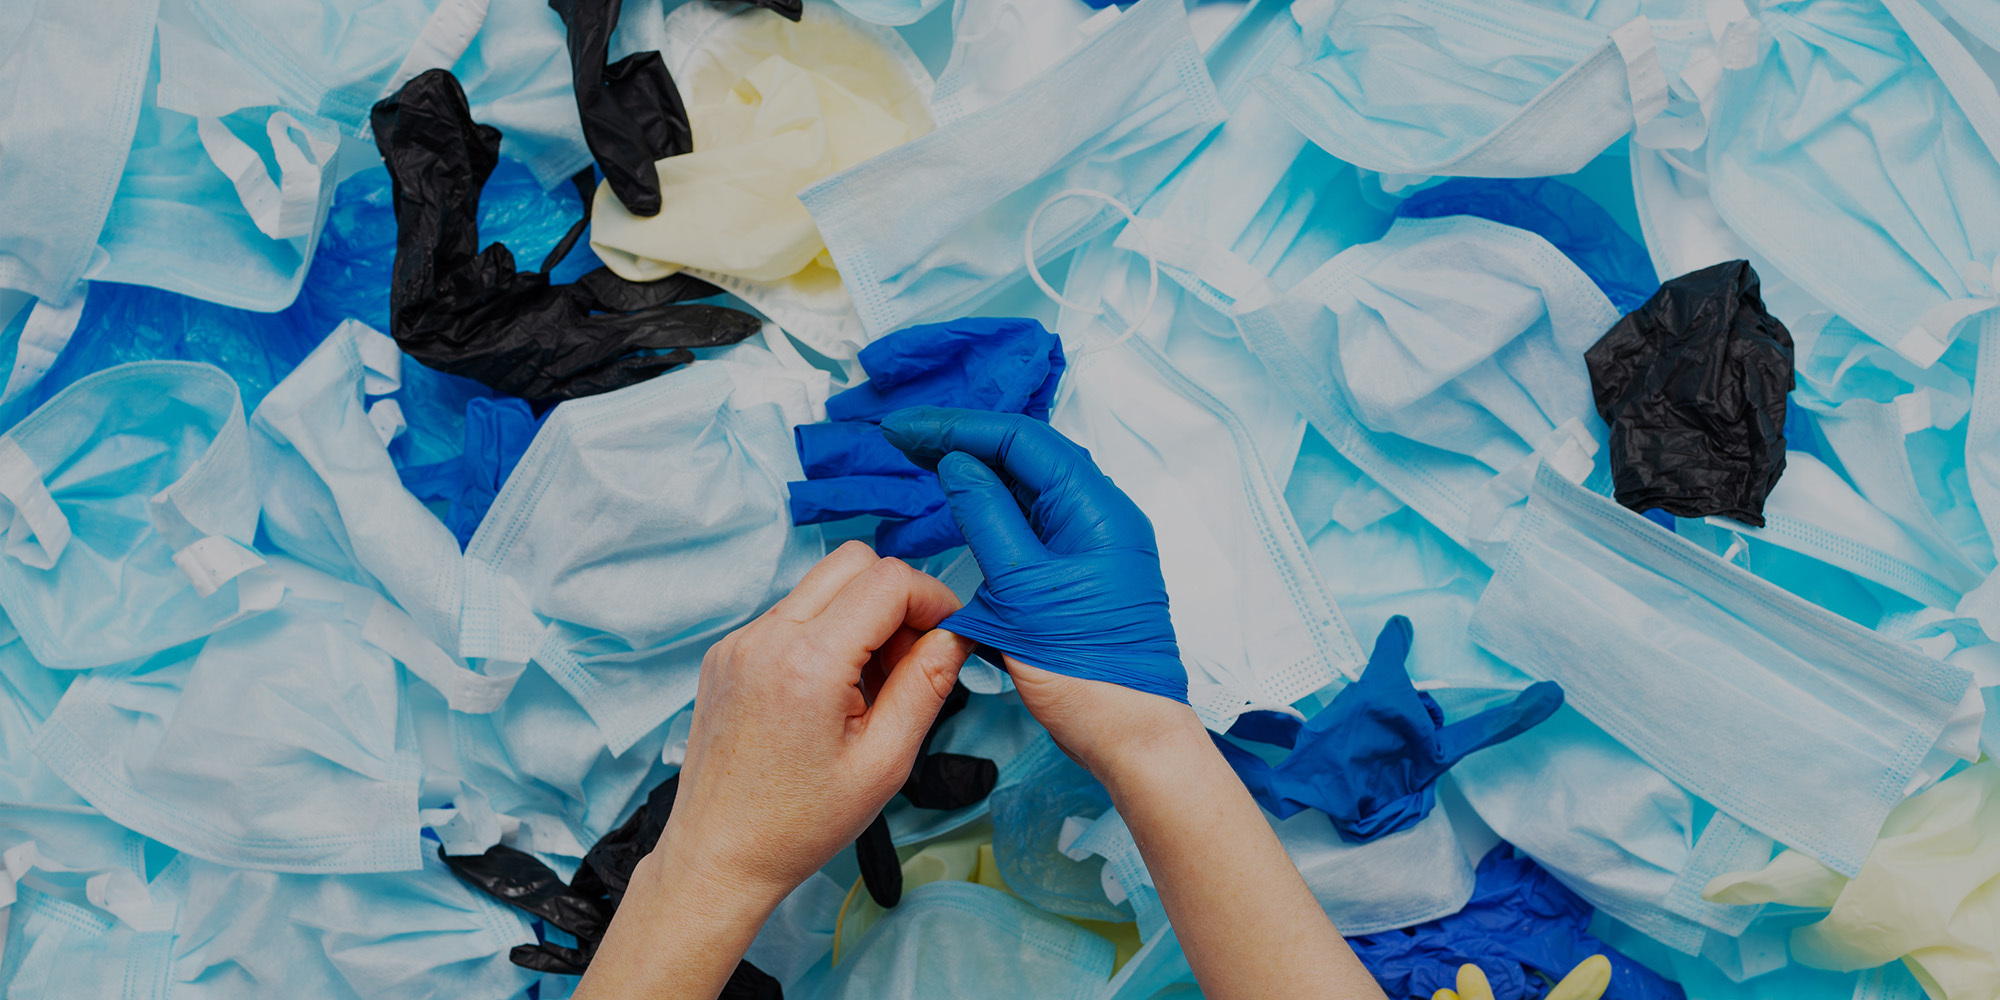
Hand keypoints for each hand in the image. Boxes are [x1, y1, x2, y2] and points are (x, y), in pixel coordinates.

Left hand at [655, 541, 975, 903]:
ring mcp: (739, 642)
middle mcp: (765, 638)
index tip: (948, 636)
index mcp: (807, 663)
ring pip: (821, 584)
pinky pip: (791, 613)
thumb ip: (928, 683)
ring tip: (868, 686)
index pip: (889, 580)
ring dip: (860, 615)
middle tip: (909, 660)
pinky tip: (832, 691)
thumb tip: (959, 633)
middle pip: (854, 562)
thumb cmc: (799, 823)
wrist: (719, 855)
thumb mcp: (885, 761)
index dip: (932, 599)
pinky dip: (825, 633)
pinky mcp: (726, 653)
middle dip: (897, 598)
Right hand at [879, 406, 1194, 776]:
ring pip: (1030, 488)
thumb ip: (988, 518)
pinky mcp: (1082, 573)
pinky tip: (964, 507)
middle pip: (1027, 456)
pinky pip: (1034, 522)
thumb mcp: (1023, 590)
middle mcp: (1101, 516)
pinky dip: (995, 508)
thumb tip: (958, 462)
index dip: (959, 428)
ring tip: (925, 462)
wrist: (1133, 739)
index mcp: (1097, 509)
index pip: (1022, 440)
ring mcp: (1094, 544)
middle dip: (965, 441)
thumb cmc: (1088, 673)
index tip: (905, 430)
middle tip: (905, 440)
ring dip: (978, 471)